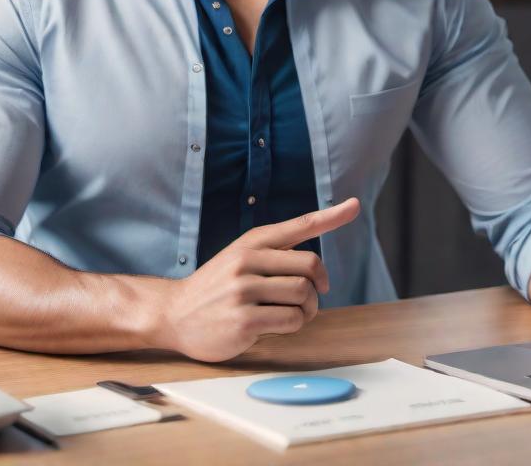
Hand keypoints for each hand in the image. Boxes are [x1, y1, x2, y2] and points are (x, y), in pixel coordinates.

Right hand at [157, 197, 359, 361]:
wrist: (175, 313)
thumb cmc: (217, 287)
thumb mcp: (240, 257)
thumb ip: (274, 254)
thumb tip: (316, 263)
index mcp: (252, 242)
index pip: (300, 224)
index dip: (331, 215)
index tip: (355, 205)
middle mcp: (248, 261)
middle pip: (310, 264)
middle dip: (319, 283)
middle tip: (314, 295)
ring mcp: (244, 290)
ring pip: (303, 294)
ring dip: (309, 309)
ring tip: (296, 313)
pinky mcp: (244, 321)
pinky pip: (291, 320)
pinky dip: (294, 325)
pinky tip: (277, 325)